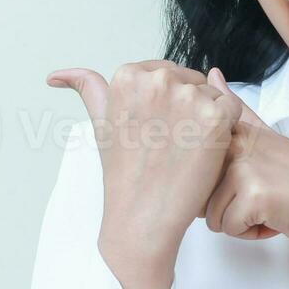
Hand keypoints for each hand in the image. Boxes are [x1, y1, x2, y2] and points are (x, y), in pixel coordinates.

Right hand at [47, 60, 240, 288]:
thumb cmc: (124, 173)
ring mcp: (188, 95)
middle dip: (189, 108)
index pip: (166, 73)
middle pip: (190, 80)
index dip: (170, 104)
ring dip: (207, 118)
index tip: (159, 130)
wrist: (144, 216)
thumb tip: (56, 75)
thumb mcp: (101, 124)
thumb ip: (87, 89)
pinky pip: (231, 109)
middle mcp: (157, 78)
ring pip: (212, 94)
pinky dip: (225, 129)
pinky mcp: (215, 114)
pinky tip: (205, 150)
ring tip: (186, 149)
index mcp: (128, 75)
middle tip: (172, 144)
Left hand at [202, 68, 288, 248]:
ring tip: (269, 207)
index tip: (251, 181)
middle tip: (262, 195)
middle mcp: (236, 144)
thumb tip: (213, 73)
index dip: (219, 184)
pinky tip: (274, 218)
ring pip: (212, 216)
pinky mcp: (251, 195)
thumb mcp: (268, 137)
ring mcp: (243, 167)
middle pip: (202, 193)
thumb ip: (238, 110)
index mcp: (236, 130)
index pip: (200, 165)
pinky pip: (228, 228)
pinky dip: (250, 233)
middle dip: (228, 206)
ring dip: (239, 222)